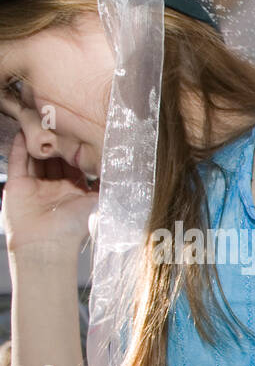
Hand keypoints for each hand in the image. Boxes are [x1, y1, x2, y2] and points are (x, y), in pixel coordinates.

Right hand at [0, 132, 98, 259]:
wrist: (46, 245)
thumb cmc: (74, 228)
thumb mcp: (98, 204)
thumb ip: (108, 187)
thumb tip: (126, 172)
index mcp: (76, 191)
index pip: (77, 165)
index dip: (79, 150)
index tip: (83, 132)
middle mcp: (56, 187)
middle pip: (56, 158)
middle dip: (59, 142)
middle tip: (63, 121)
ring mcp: (36, 185)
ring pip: (37, 157)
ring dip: (40, 141)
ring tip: (44, 120)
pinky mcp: (17, 185)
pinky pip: (18, 161)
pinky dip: (20, 146)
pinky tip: (26, 131)